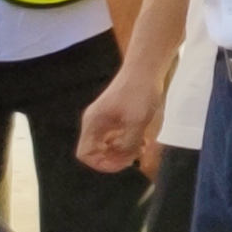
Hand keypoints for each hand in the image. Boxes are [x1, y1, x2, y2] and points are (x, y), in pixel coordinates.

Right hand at [77, 62, 164, 176]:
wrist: (146, 67)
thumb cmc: (139, 93)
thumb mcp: (137, 122)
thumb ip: (128, 144)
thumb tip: (124, 160)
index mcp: (93, 124)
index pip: (85, 154)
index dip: (102, 164)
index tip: (124, 164)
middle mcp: (95, 122)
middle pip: (96, 150)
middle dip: (114, 158)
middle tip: (135, 157)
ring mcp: (104, 117)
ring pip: (107, 143)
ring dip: (123, 150)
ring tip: (142, 149)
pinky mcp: (115, 113)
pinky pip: (116, 134)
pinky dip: (127, 140)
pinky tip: (143, 140)